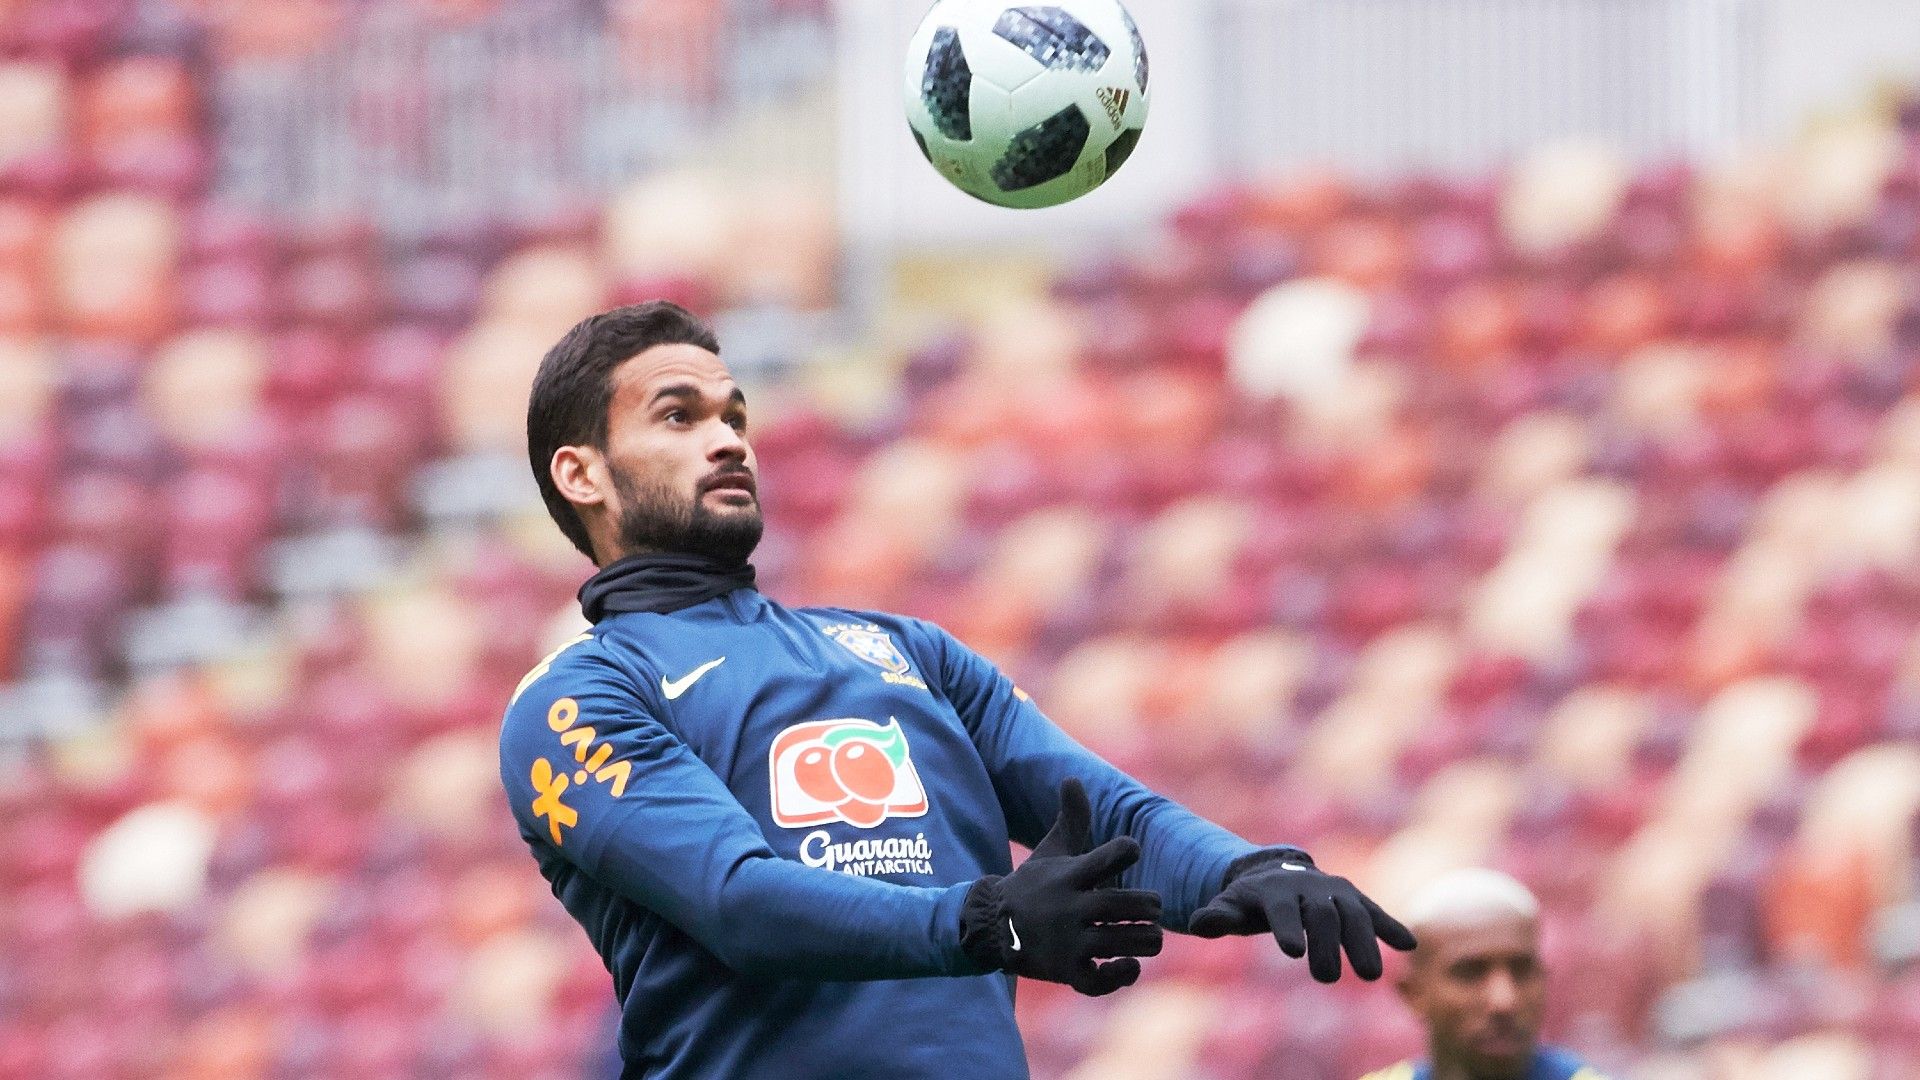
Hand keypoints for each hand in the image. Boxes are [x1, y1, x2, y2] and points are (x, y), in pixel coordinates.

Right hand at [961, 779, 1163, 995]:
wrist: (993, 926)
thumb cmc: (1033, 885)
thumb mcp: (1051, 851)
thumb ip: (1071, 818)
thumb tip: (1073, 778)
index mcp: (1070, 875)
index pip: (1112, 854)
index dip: (1128, 849)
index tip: (1129, 852)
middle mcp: (1070, 907)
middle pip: (1127, 904)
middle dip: (1150, 905)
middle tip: (1151, 907)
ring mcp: (1069, 943)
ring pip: (1123, 942)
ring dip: (1148, 938)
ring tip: (1149, 934)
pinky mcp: (1068, 972)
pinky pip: (1103, 981)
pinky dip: (1124, 974)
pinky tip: (1130, 963)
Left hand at [1188, 848, 1415, 982]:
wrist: (1277, 873)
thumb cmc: (1250, 900)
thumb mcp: (1230, 906)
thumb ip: (1217, 916)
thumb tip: (1198, 923)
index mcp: (1275, 889)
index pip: (1282, 909)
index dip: (1287, 927)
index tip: (1293, 952)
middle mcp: (1309, 887)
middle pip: (1321, 914)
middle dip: (1327, 945)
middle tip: (1327, 979)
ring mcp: (1335, 891)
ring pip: (1353, 913)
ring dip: (1364, 942)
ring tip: (1370, 976)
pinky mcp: (1354, 899)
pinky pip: (1373, 911)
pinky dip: (1389, 926)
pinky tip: (1409, 945)